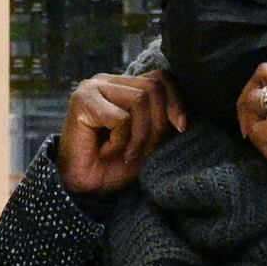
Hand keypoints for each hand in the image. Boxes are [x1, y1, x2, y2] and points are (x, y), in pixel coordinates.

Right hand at [58, 71, 181, 195]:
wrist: (82, 187)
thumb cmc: (113, 164)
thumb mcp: (149, 141)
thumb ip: (164, 122)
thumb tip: (184, 117)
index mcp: (123, 85)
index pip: (161, 78)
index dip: (176, 101)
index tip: (182, 128)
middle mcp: (107, 81)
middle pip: (153, 87)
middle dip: (158, 123)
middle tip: (145, 150)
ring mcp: (93, 88)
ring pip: (140, 99)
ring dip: (140, 135)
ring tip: (127, 153)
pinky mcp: (82, 101)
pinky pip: (121, 118)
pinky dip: (120, 141)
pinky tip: (106, 151)